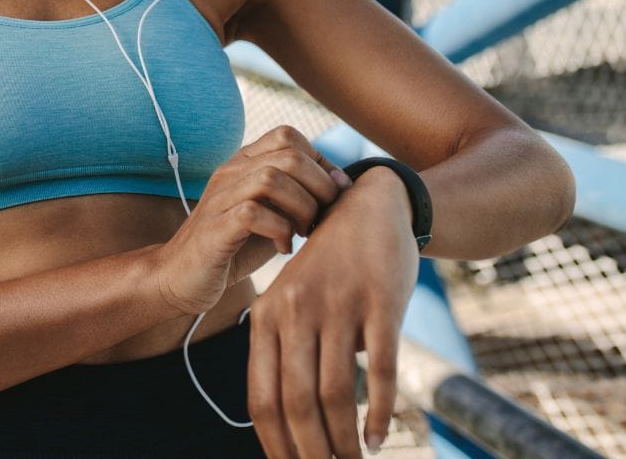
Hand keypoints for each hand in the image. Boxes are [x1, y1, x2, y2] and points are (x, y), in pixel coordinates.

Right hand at [150, 126, 350, 316]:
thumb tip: (344, 185)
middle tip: (322, 217)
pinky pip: (252, 213)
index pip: (288, 135)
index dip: (320, 162)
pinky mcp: (214, 228)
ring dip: (301, 208)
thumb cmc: (235, 247)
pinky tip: (283, 248)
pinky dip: (279, 231)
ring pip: (271, 178)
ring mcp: (219, 198)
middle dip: (319, 187)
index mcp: (243, 163)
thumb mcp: (272, 213)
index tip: (331, 196)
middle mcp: (229, 172)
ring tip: (303, 232)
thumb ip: (298, 195)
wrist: (183, 277)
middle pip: (288, 154)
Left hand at [246, 168, 419, 458]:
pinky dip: (378, 412)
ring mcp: (338, 306)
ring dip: (343, 442)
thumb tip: (288, 421)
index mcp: (266, 317)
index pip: (262, 398)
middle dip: (310, 452)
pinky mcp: (380, 303)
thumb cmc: (328, 267)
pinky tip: (377, 437)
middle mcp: (295, 312)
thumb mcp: (292, 301)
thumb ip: (284, 351)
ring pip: (336, 394)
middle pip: (298, 403)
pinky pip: (378, 369)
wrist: (367, 207)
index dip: (275, 444)